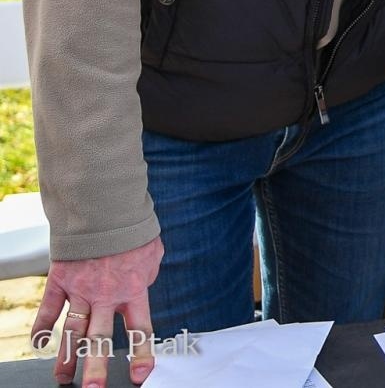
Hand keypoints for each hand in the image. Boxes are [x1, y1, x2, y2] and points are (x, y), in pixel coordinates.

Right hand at [33, 237, 163, 387]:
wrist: (104, 207)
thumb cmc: (132, 229)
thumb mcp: (152, 253)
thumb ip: (148, 274)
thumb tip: (145, 281)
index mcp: (134, 290)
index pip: (140, 329)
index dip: (142, 354)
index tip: (141, 375)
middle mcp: (106, 295)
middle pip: (100, 339)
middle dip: (97, 368)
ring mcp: (80, 290)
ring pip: (72, 331)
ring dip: (66, 358)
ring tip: (63, 379)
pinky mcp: (60, 280)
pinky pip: (48, 310)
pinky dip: (41, 328)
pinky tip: (38, 346)